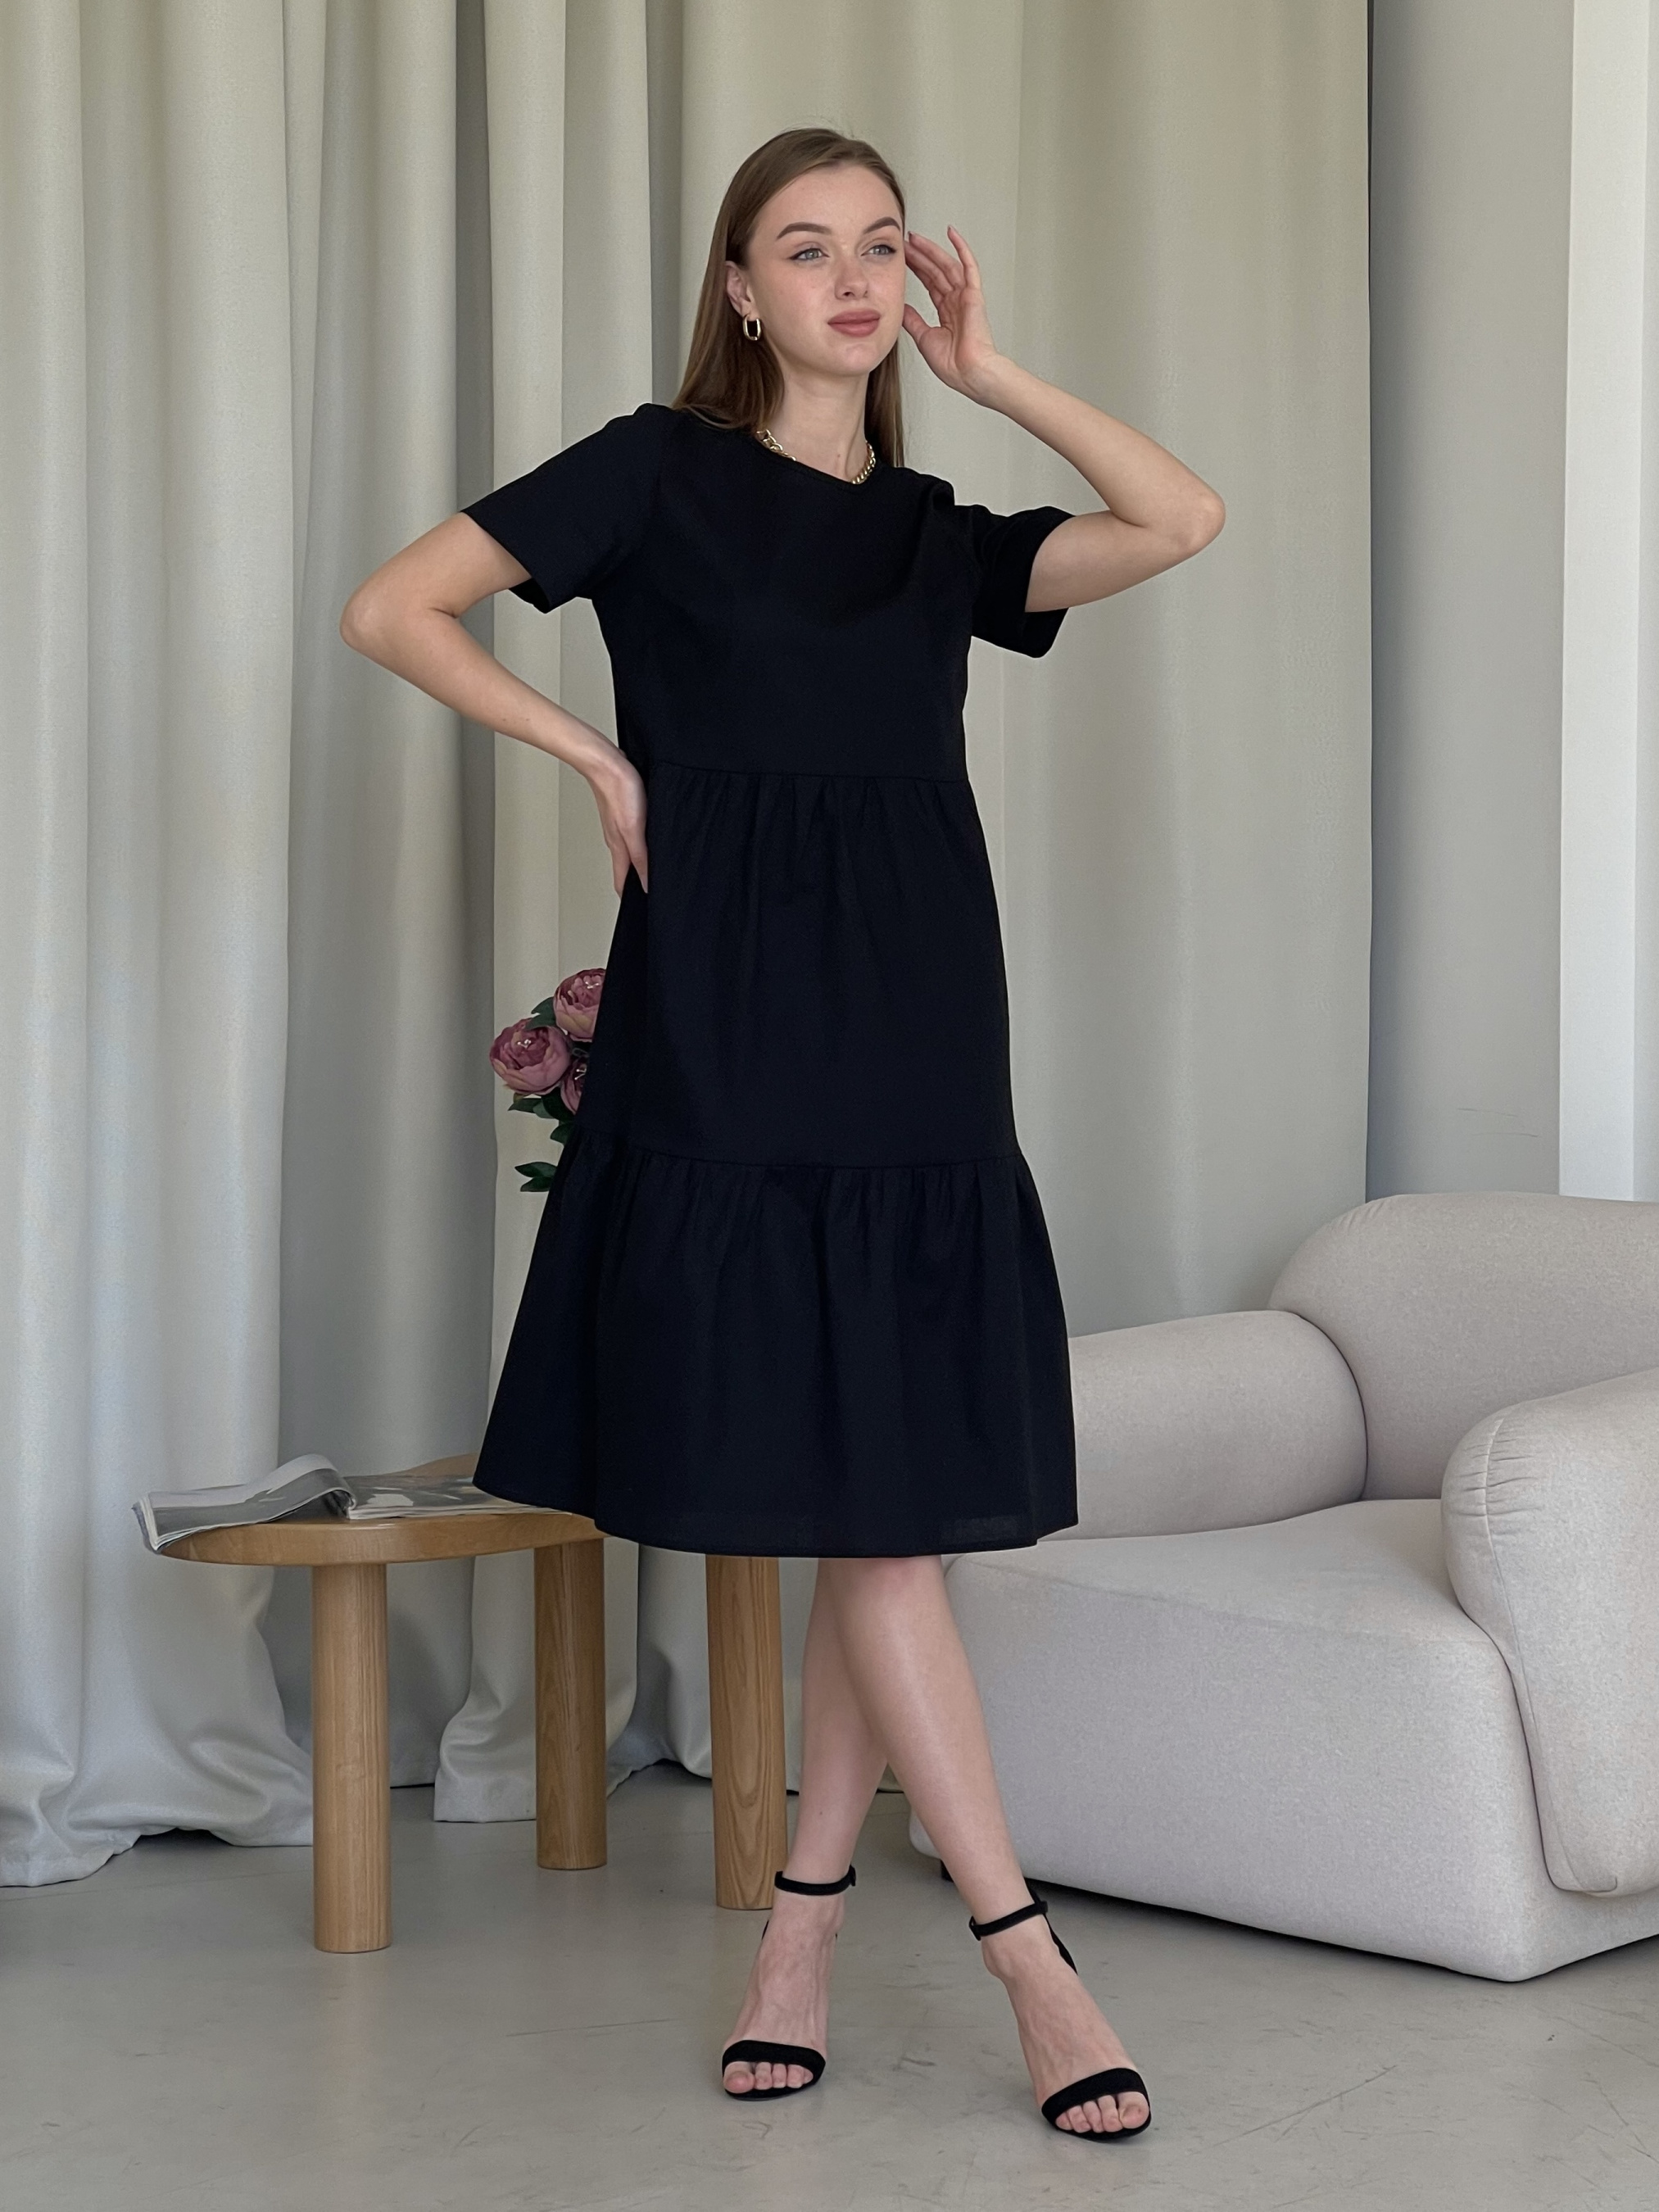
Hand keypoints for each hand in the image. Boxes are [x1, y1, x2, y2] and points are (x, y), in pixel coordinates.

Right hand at [587, 748, 649, 895]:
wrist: (605, 761)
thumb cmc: (618, 790)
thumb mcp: (635, 829)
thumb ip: (641, 857)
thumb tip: (647, 883)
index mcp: (619, 847)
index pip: (622, 881)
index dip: (630, 897)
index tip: (639, 911)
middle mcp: (617, 839)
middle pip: (625, 869)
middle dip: (634, 885)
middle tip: (646, 897)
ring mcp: (619, 825)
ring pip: (628, 852)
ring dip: (637, 866)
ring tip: (648, 875)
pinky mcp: (624, 812)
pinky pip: (631, 836)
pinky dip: (639, 846)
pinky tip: (647, 843)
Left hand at [902, 225, 1004, 400]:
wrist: (969, 373)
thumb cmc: (953, 365)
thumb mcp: (924, 338)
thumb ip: (913, 320)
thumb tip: (901, 307)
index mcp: (948, 312)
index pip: (930, 283)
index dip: (916, 269)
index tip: (902, 257)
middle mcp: (957, 301)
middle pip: (936, 271)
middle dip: (920, 256)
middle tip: (905, 242)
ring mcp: (966, 296)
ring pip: (947, 265)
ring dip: (932, 250)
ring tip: (916, 238)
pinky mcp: (974, 295)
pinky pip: (968, 266)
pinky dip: (961, 248)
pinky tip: (951, 233)